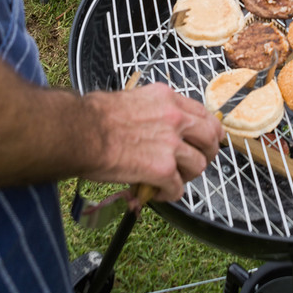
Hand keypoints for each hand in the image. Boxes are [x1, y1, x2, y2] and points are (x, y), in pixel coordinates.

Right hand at [83, 84, 223, 201]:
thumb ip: (153, 110)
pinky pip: (178, 188)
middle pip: (211, 137)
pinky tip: (157, 193)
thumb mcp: (133, 98)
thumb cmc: (96, 116)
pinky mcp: (163, 168)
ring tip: (171, 180)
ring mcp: (171, 143)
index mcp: (167, 98)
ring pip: (198, 165)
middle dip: (206, 153)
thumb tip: (155, 125)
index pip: (203, 113)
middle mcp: (175, 117)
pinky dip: (169, 194)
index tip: (204, 141)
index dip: (207, 131)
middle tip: (194, 163)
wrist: (82, 131)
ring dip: (186, 176)